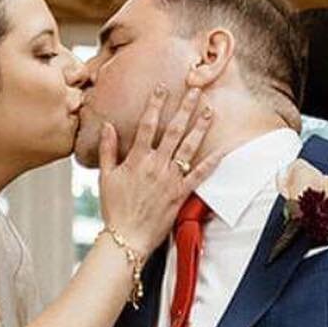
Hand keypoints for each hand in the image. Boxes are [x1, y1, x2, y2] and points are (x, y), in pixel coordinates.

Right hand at [97, 81, 224, 257]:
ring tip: (210, 111)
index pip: (147, 124)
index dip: (155, 104)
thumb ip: (107, 150)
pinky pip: (198, 175)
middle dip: (185, 107)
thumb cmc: (114, 210)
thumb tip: (108, 126)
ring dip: (200, 128)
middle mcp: (156, 165)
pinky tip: (222, 151)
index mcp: (137, 159)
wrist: (126, 238)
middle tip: (196, 89)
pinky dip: (211, 163)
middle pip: (173, 130)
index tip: (162, 88)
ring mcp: (170, 179)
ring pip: (188, 147)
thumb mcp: (105, 177)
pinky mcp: (180, 194)